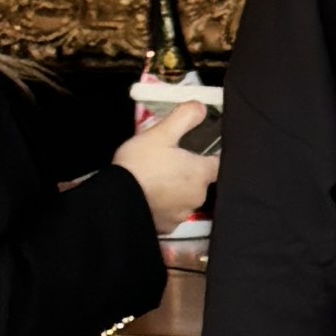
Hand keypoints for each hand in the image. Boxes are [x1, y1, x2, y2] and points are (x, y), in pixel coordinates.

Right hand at [113, 104, 212, 229]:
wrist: (117, 200)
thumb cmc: (141, 164)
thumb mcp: (160, 134)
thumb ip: (183, 118)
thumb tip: (202, 107)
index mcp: (201, 173)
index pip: (218, 163)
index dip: (209, 155)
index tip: (196, 149)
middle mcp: (198, 197)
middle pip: (199, 181)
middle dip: (187, 171)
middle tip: (166, 161)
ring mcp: (182, 215)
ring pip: (184, 197)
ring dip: (174, 189)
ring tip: (154, 178)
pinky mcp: (167, 227)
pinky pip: (170, 212)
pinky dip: (163, 204)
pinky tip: (149, 195)